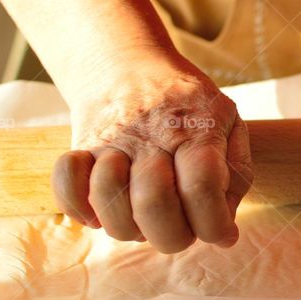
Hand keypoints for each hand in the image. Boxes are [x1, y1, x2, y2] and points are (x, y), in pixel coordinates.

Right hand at [51, 52, 251, 252]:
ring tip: (141, 214)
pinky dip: (78, 207)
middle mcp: (150, 135)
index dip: (213, 225)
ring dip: (127, 223)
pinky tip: (99, 211)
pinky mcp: (79, 146)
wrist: (130, 63)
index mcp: (196, 130)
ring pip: (108, 199)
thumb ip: (235, 176)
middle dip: (171, 234)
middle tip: (178, 226)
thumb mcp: (229, 125)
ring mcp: (111, 140)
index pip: (202, 189)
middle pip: (154, 203)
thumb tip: (225, 236)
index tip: (219, 231)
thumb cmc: (189, 106)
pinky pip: (65, 183)